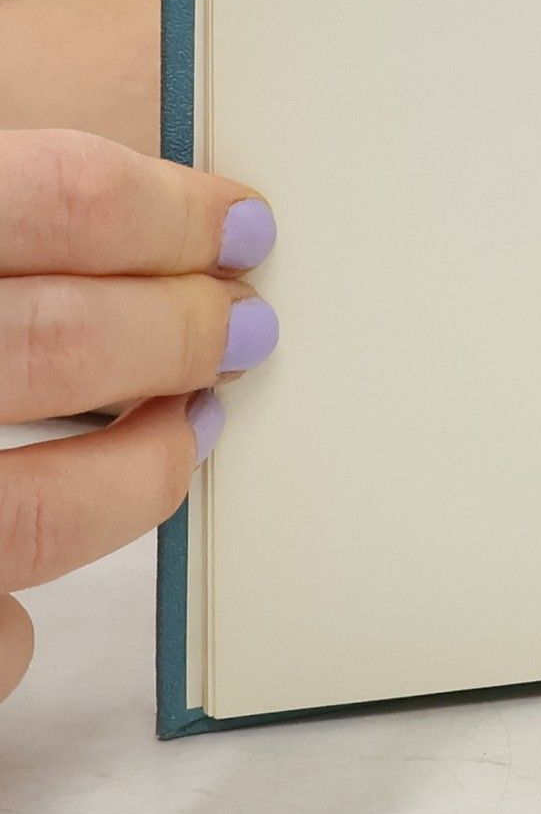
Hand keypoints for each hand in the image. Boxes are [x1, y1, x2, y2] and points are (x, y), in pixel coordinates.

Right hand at [0, 131, 276, 702]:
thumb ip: (22, 213)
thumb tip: (184, 214)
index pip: (54, 195)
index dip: (171, 209)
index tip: (245, 225)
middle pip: (60, 342)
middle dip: (179, 332)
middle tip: (244, 325)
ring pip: (39, 510)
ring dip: (144, 472)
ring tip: (188, 432)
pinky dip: (24, 619)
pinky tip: (41, 579)